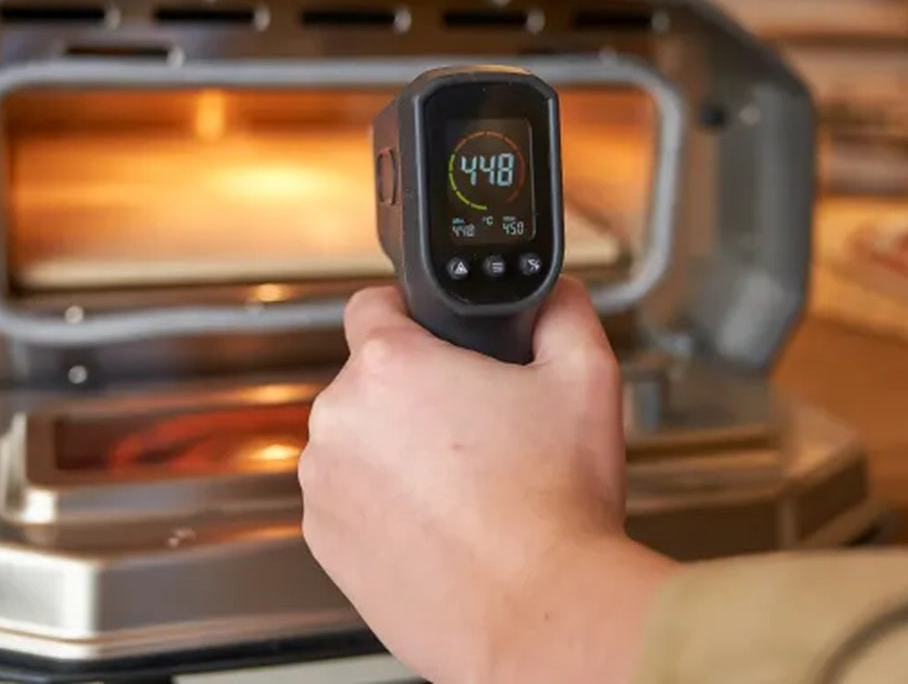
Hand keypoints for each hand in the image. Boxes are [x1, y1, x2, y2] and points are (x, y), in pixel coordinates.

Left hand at [299, 278, 673, 682]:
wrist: (540, 614)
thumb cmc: (555, 503)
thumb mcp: (584, 378)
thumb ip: (563, 313)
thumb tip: (555, 293)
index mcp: (390, 366)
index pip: (371, 304)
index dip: (406, 311)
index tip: (431, 333)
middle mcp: (340, 419)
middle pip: (371, 378)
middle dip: (416, 390)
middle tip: (474, 422)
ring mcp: (325, 485)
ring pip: (359, 439)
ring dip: (396, 448)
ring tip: (462, 481)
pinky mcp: (324, 542)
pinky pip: (350, 497)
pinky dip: (383, 501)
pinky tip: (439, 521)